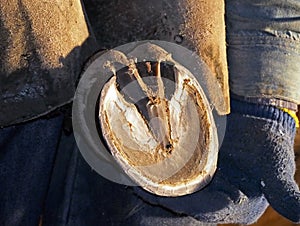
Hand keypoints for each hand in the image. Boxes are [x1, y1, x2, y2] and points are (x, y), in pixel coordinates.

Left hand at [134, 99, 299, 223]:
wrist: (257, 121)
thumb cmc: (268, 143)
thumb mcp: (276, 166)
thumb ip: (284, 190)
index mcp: (238, 204)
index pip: (209, 209)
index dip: (188, 205)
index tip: (164, 198)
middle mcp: (220, 199)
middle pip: (189, 205)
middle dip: (167, 201)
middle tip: (143, 193)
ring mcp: (208, 185)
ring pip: (181, 193)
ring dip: (161, 191)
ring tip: (139, 185)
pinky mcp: (199, 171)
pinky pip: (179, 178)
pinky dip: (165, 178)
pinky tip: (148, 173)